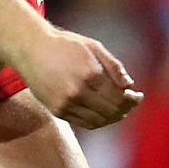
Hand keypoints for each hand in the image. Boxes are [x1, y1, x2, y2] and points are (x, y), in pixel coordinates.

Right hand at [23, 26, 143, 128]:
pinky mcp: (57, 110)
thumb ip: (113, 66)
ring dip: (112, 118)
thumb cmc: (64, 44)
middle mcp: (78, 92)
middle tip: (130, 104)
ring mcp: (66, 103)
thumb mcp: (92, 46)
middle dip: (125, 109)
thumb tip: (129, 85)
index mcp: (90, 74)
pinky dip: (97, 121)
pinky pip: (84, 123)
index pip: (119, 97)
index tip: (138, 96)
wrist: (30, 48)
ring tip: (118, 111)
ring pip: (99, 121)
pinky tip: (102, 113)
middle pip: (111, 111)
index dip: (132, 99)